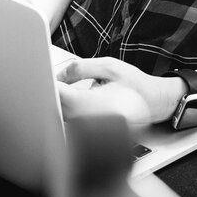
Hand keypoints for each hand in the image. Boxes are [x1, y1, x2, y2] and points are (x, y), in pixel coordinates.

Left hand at [56, 57, 184, 124]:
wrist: (154, 103)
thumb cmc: (136, 85)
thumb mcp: (109, 66)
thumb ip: (80, 68)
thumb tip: (59, 75)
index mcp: (94, 103)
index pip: (60, 95)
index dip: (49, 84)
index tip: (42, 73)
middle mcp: (89, 120)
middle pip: (57, 106)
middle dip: (50, 90)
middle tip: (46, 74)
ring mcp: (89, 128)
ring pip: (61, 113)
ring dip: (57, 98)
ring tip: (59, 83)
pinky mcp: (89, 129)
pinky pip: (69, 117)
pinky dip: (65, 105)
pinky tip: (68, 94)